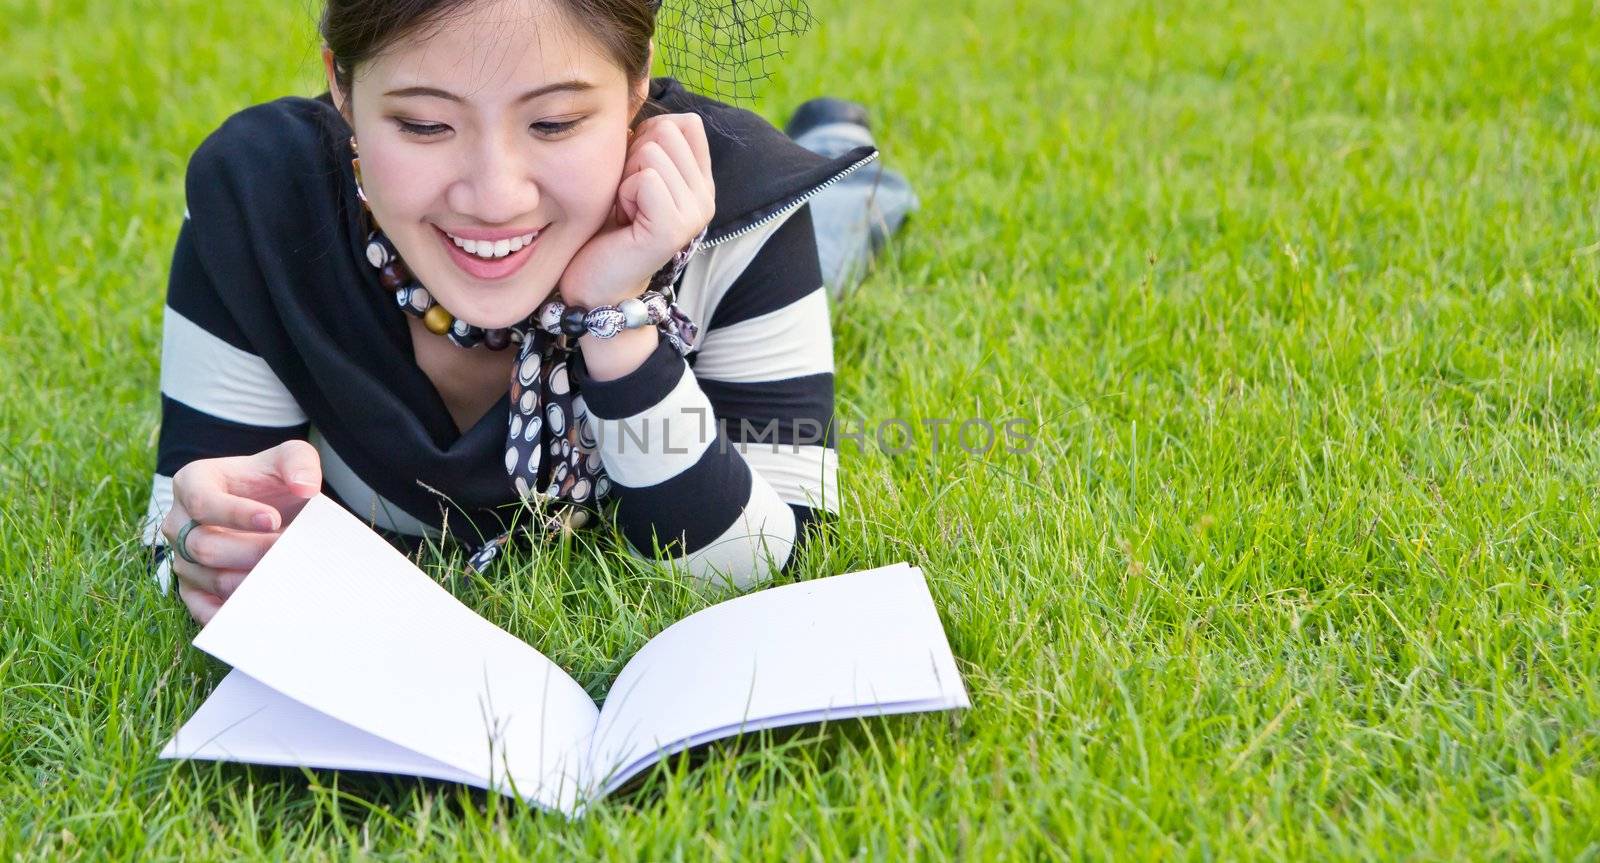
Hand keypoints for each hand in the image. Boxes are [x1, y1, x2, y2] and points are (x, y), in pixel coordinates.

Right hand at [160, 439, 322, 624]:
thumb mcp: (290, 458)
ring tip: (285, 577)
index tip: (274, 520)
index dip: (237, 514)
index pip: (203, 503)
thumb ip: (299, 462)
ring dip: (250, 582)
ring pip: (210, 579)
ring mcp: (183, 558)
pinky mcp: (192, 588)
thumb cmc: (272, 481)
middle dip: (251, 552)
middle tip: (289, 552)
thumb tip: (306, 486)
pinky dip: (230, 613)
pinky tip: (260, 610)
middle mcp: (178, 522)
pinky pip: (201, 608)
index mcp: (192, 483)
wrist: (270, 507)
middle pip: (204, 547)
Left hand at [557, 112, 714, 307]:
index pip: (686, 122)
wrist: (594, 283)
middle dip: (632, 157)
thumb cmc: (605, 225)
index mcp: (700, 181)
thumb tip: (639, 90)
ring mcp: (695, 213)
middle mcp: (706, 197)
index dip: (648, 138)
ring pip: (653, 151)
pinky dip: (624, 193)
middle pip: (666, 131)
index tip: (634, 176)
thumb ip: (645, 139)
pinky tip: (624, 220)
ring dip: (624, 177)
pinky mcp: (674, 228)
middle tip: (626, 197)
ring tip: (624, 209)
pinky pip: (646, 178)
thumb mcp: (629, 172)